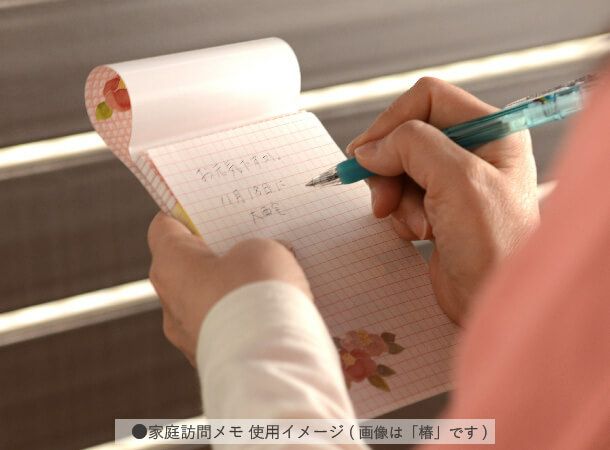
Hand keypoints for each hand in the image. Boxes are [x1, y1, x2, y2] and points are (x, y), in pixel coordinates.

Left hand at [147, 213, 311, 364]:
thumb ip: (254, 245)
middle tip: (247, 245)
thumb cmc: (256, 296)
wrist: (268, 359)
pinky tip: (267, 314)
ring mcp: (187, 336)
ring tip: (265, 284)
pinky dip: (239, 320)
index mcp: (171, 265)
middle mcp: (169, 303)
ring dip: (228, 292)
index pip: (163, 228)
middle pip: (185, 267)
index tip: (206, 210)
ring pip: (204, 302)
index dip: (184, 214)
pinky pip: (222, 329)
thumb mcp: (262, 249)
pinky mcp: (210, 359)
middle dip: (216, 256)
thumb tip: (259, 258)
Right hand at [347, 77, 538, 323]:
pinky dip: (399, 215)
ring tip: (417, 225)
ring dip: (396, 196)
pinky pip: (400, 196)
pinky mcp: (439, 209)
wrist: (495, 302)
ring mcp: (455, 181)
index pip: (427, 99)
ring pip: (399, 168)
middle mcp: (474, 150)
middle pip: (407, 134)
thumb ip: (413, 146)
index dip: (392, 122)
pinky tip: (419, 234)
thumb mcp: (458, 181)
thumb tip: (370, 147)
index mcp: (492, 130)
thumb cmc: (496, 246)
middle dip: (390, 167)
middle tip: (383, 198)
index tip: (367, 154)